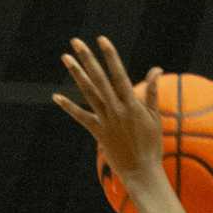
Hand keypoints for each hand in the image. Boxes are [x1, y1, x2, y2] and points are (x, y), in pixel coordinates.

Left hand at [54, 37, 164, 186]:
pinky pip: (80, 117)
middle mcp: (116, 109)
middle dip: (87, 58)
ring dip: (76, 74)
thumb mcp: (155, 117)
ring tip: (65, 58)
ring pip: (88, 93)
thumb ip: (152, 92)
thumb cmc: (151, 145)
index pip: (119, 74)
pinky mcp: (97, 132)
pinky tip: (56, 96)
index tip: (102, 39)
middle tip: (76, 41)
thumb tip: (157, 69)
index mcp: (132, 104)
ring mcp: (105, 121)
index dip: (110, 56)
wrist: (142, 172)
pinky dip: (68, 107)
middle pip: (99, 79)